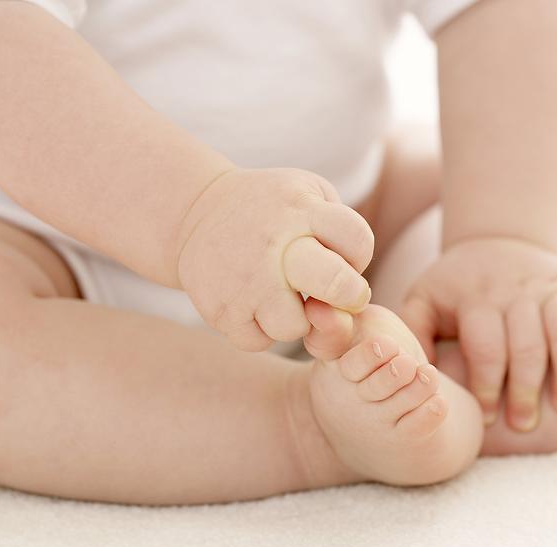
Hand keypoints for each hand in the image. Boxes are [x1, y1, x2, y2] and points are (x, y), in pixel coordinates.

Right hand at [175, 168, 373, 350]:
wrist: (197, 211)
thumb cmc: (273, 210)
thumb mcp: (310, 194)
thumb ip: (342, 232)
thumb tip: (354, 295)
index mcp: (300, 209)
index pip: (358, 242)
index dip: (358, 257)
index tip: (344, 259)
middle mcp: (271, 243)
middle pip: (336, 285)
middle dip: (347, 296)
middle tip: (332, 295)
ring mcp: (243, 279)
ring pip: (295, 328)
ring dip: (296, 319)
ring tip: (282, 297)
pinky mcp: (219, 308)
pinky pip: (259, 341)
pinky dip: (261, 330)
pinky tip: (254, 305)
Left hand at [400, 237, 556, 430]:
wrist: (497, 239)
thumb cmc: (457, 283)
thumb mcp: (424, 299)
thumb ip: (414, 331)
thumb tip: (409, 369)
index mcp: (478, 300)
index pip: (485, 347)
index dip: (485, 385)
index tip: (485, 417)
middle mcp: (516, 294)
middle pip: (527, 343)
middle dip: (526, 388)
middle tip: (524, 424)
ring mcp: (549, 290)